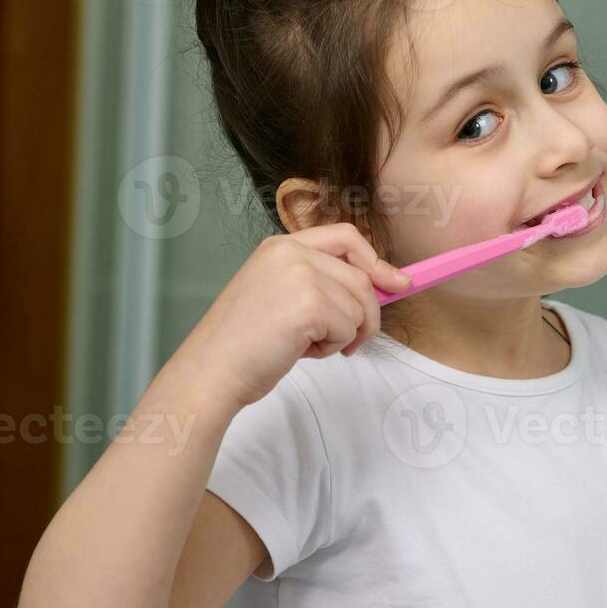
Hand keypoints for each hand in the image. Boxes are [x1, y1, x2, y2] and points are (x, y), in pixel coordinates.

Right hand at [168, 223, 410, 407]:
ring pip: (359, 305)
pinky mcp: (309, 304)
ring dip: (344, 334)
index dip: (375, 260)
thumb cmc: (243, 344)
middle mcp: (291, 252)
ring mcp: (300, 275)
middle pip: (361, 276)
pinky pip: (349, 327)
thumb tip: (387, 283)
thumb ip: (322, 283)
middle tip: (347, 343)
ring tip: (306, 345)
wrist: (211, 371)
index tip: (395, 283)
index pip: (346, 237)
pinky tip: (300, 351)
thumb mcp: (281, 296)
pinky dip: (333, 348)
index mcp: (281, 246)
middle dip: (366, 315)